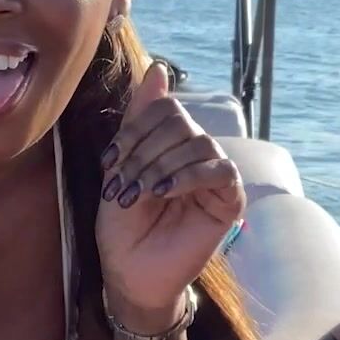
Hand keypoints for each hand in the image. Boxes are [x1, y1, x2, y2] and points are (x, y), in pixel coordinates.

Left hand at [95, 62, 243, 324]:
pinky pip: (220, 170)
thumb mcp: (121, 166)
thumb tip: (159, 69)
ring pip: (199, 143)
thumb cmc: (123, 225)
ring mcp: (214, 175)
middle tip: (124, 185)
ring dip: (162, 164)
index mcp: (170, 142)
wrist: (131, 271)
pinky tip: (165, 192)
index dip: (136, 128)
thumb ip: (138, 120)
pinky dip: (189, 176)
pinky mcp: (229, 199)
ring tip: (141, 193)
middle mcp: (195, 153)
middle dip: (145, 150)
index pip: (165, 108)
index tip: (110, 160)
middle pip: (181, 122)